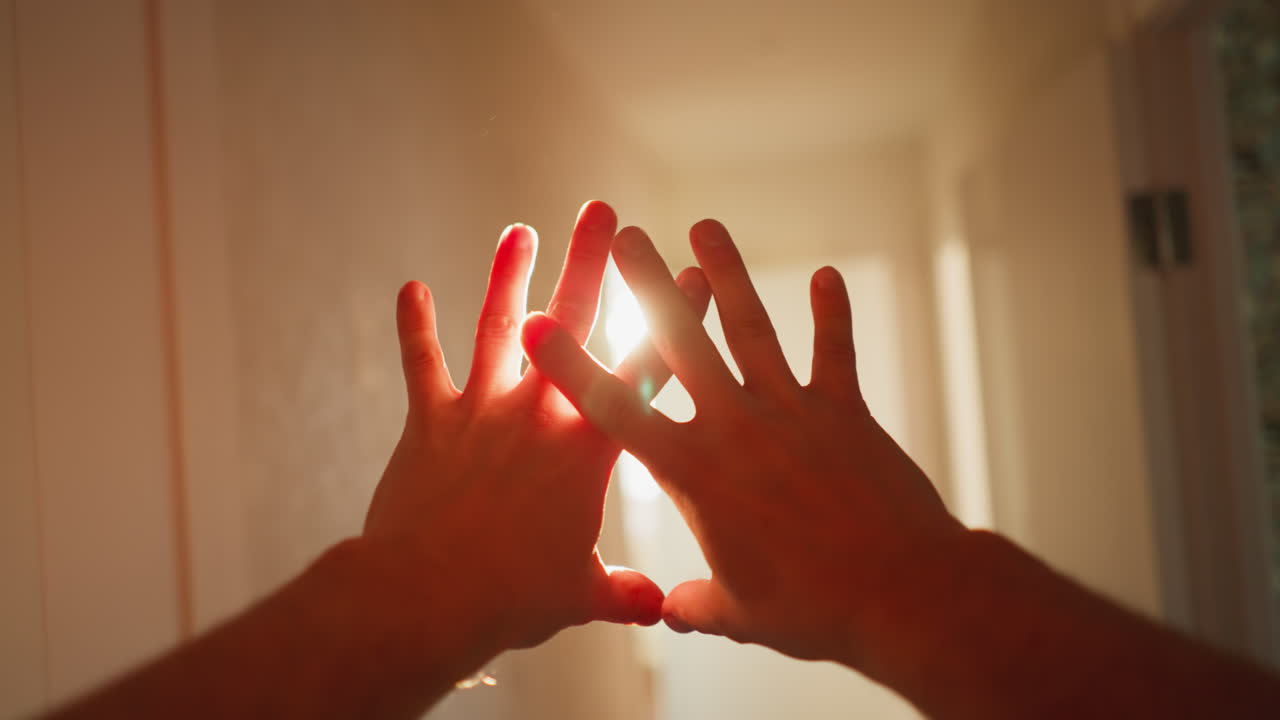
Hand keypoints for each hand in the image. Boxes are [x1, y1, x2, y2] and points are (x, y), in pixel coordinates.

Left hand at [362, 202, 710, 651]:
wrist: (431, 594)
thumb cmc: (513, 597)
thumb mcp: (581, 596)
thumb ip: (625, 592)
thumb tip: (660, 606)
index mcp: (588, 450)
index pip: (643, 371)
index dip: (672, 321)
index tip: (691, 274)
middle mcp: (539, 414)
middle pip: (571, 323)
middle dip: (591, 262)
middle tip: (603, 211)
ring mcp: (482, 409)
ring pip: (498, 326)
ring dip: (508, 274)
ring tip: (519, 229)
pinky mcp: (430, 419)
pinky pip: (422, 362)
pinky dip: (415, 325)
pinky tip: (410, 287)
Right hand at [522, 220, 967, 666]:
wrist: (900, 594)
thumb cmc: (812, 610)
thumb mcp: (738, 613)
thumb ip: (695, 601)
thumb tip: (668, 608)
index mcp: (693, 474)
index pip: (615, 411)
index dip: (572, 366)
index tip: (538, 326)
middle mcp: (733, 429)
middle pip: (680, 343)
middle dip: (648, 285)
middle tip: (625, 235)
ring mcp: (790, 413)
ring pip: (750, 329)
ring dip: (726, 275)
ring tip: (704, 227)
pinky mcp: (844, 412)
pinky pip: (833, 352)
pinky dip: (832, 314)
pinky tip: (829, 276)